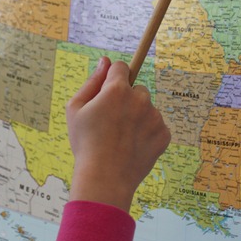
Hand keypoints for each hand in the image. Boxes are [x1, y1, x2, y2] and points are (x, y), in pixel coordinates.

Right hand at [65, 57, 170, 211]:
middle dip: (125, 99)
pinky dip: (147, 133)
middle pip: (136, 88)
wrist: (105, 179)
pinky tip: (132, 147)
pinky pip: (156, 126)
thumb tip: (105, 61)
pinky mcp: (164, 134)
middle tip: (111, 122)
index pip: (121, 67)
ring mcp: (154, 117)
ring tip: (121, 139)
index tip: (107, 93)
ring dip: (137, 117)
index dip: (112, 79)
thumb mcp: (76, 109)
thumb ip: (92, 81)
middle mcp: (139, 99)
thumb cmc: (85, 143)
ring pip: (146, 108)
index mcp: (117, 90)